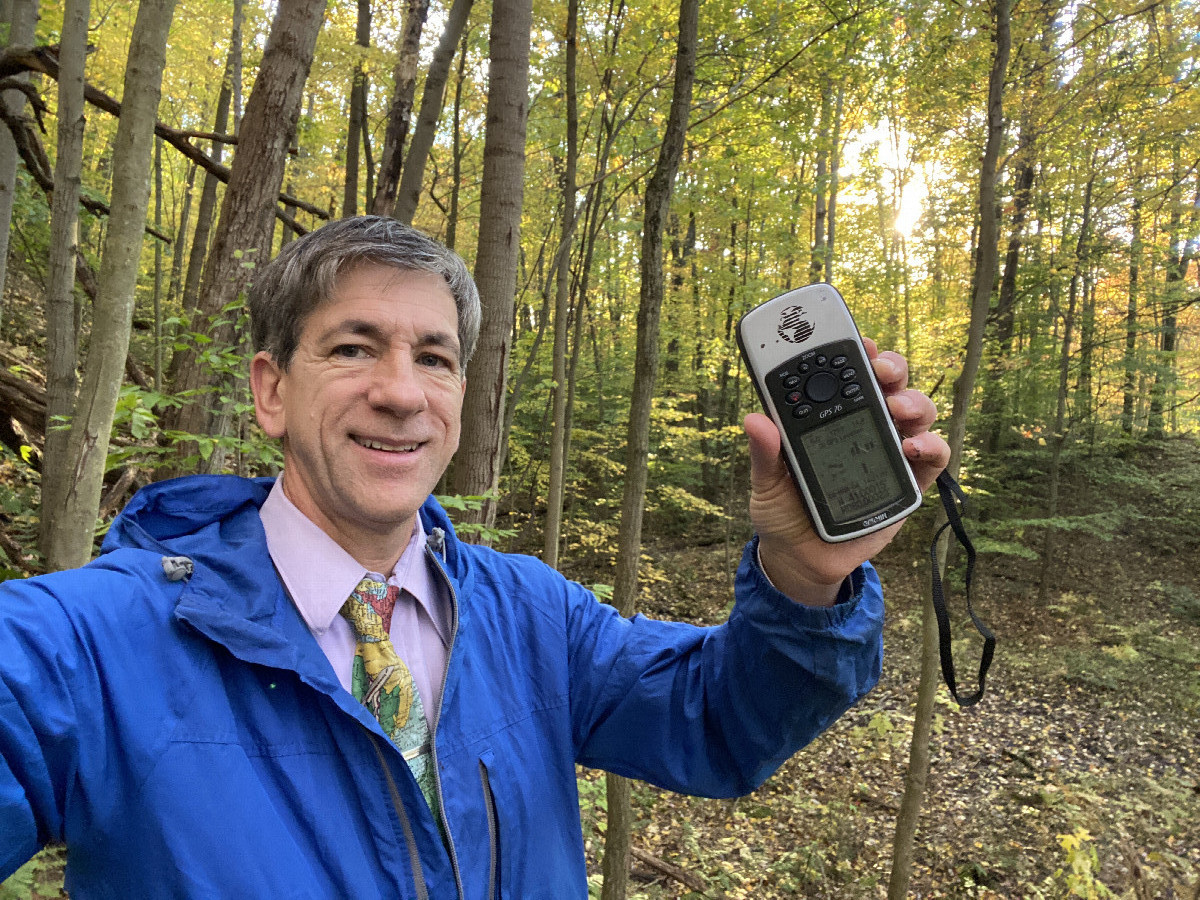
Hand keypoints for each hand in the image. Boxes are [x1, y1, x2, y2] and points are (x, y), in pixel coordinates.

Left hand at [746, 339, 949, 606]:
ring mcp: (890, 452)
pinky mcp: (909, 484)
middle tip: (880, 370)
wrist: (803, 559)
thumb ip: (766, 454)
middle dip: (890, 368)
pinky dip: (931, 445)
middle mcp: (864, 427)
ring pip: (916, 412)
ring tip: (897, 409)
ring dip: (913, 402)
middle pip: (889, 384)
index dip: (856, 352)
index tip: (857, 340)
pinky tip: (912, 447)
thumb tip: (755, 420)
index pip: (847, 374)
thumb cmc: (783, 511)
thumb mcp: (766, 482)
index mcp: (829, 418)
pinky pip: (933, 457)